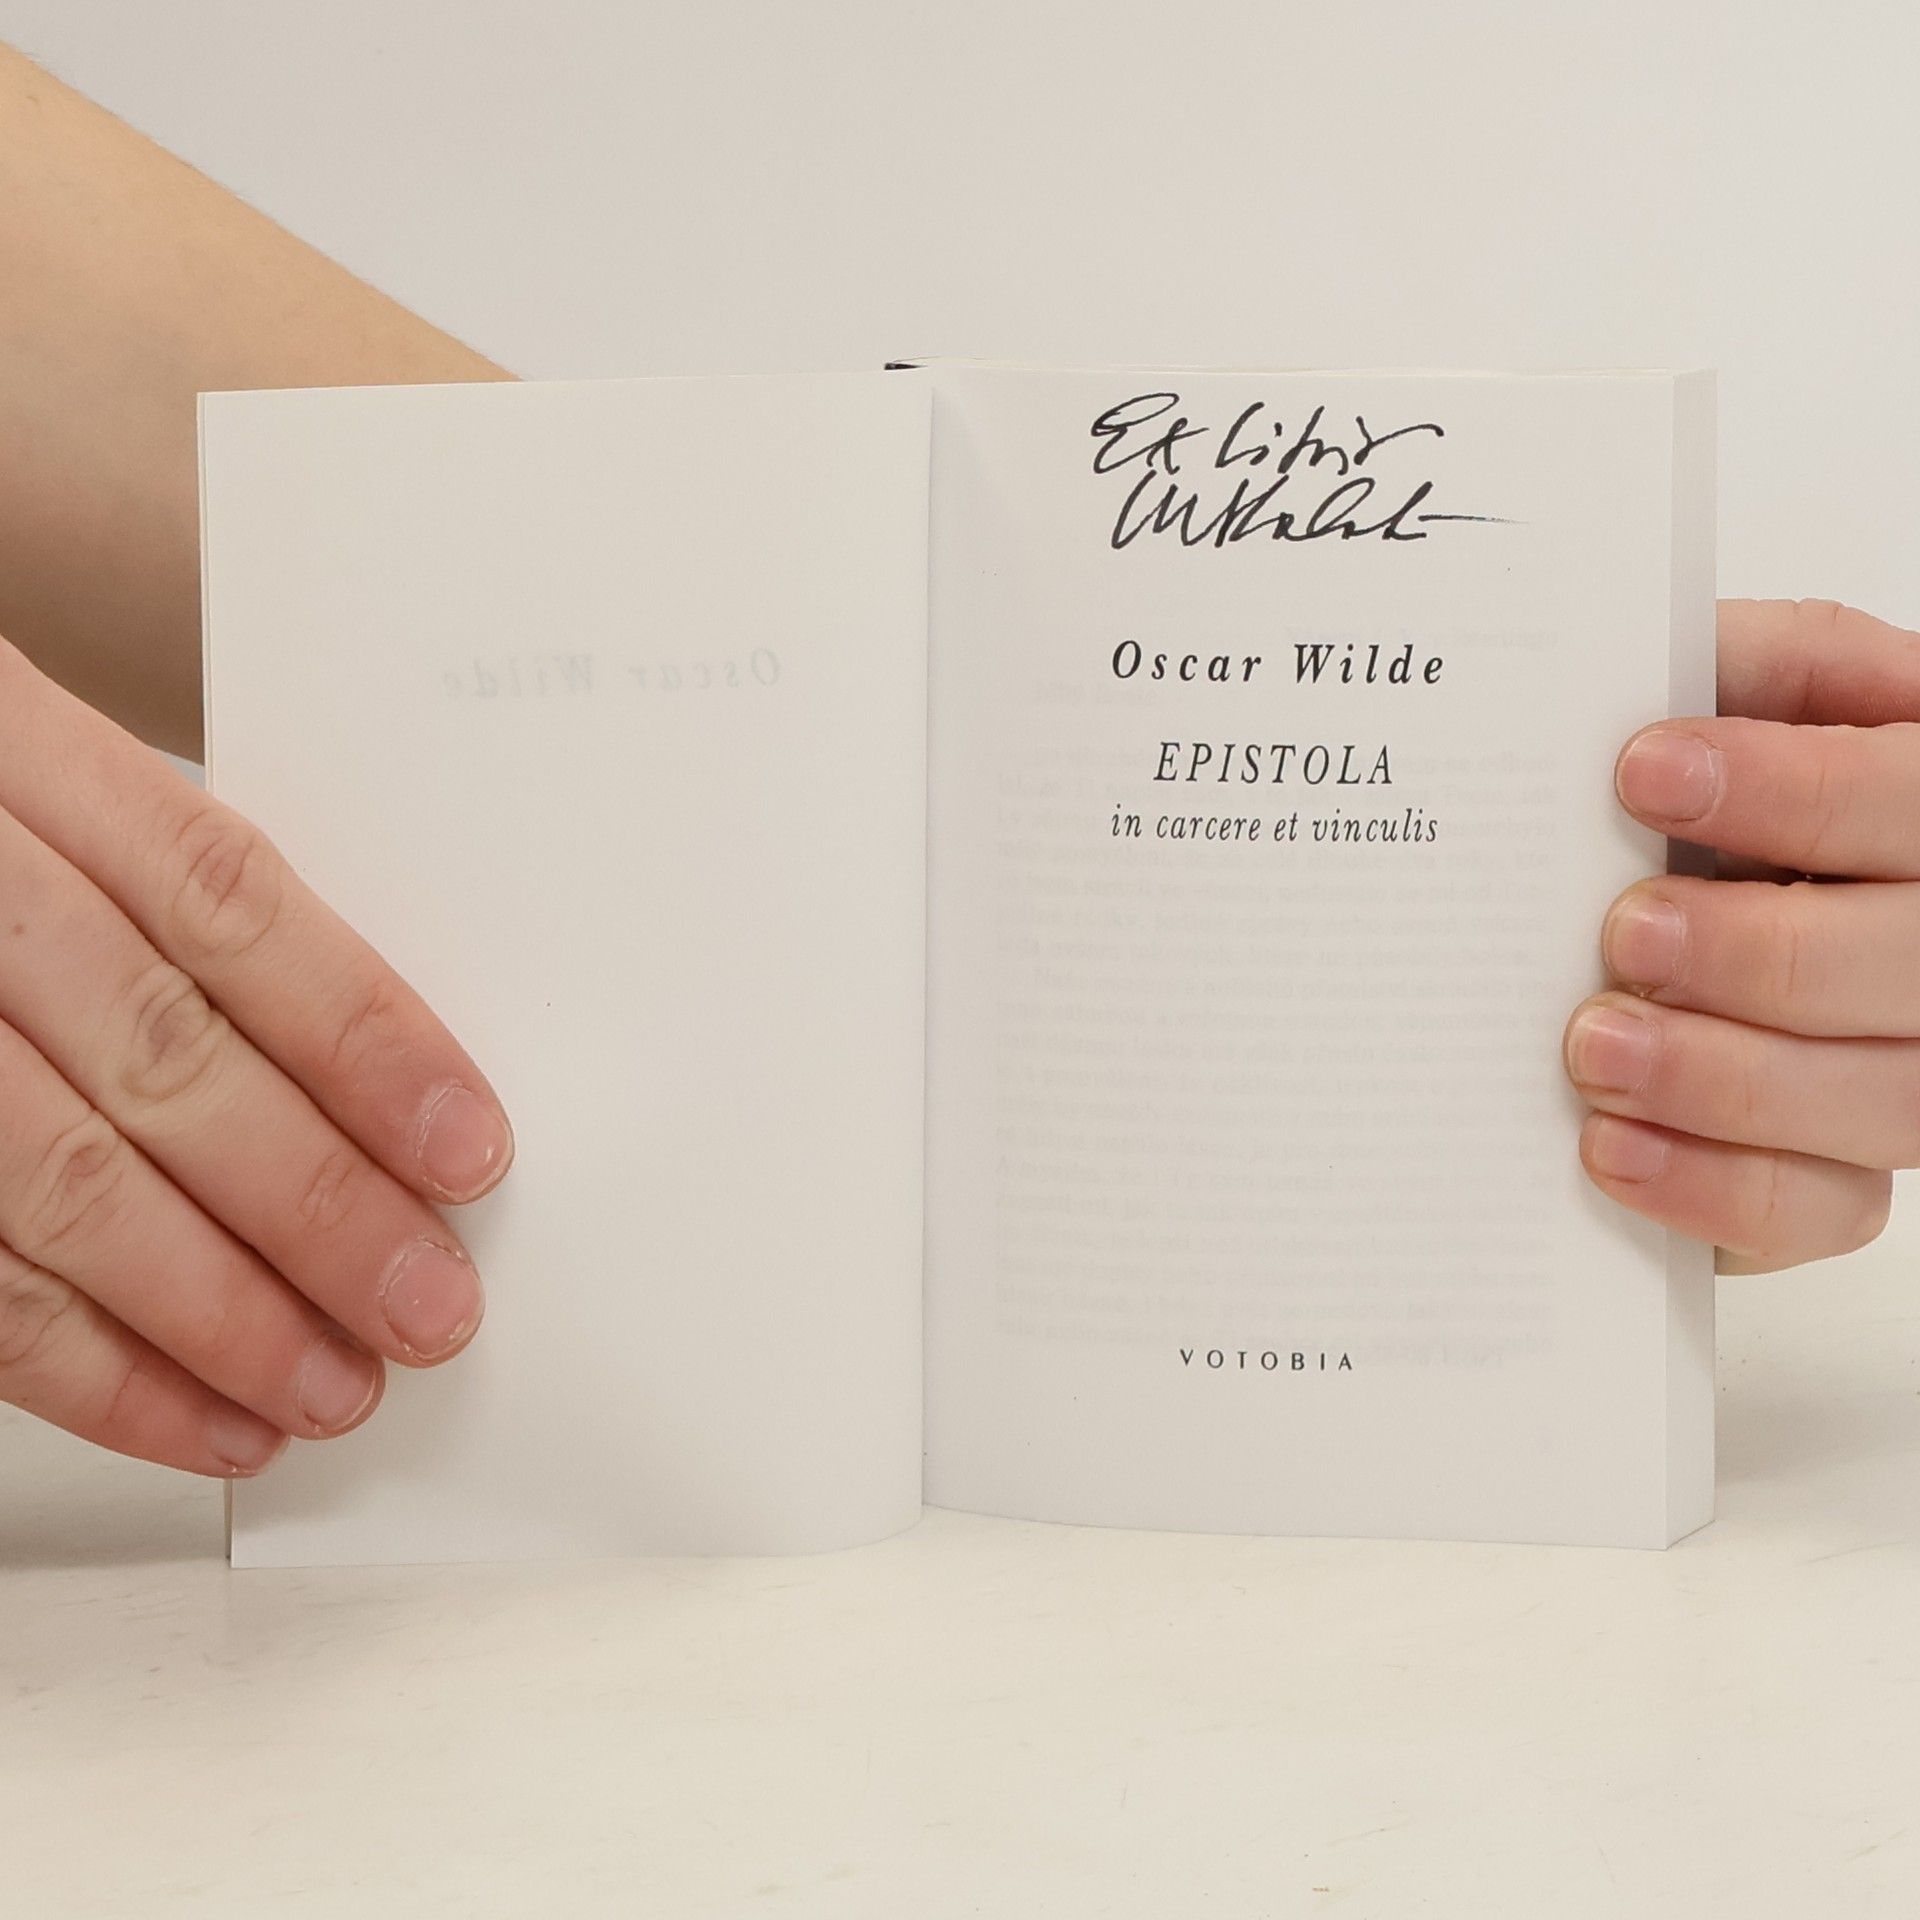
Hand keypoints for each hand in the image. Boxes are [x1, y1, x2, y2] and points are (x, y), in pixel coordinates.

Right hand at [0, 637, 511, 1473]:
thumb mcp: (62, 796)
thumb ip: (194, 917)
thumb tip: (392, 1086)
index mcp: (27, 764)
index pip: (225, 905)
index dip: (360, 1035)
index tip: (467, 1147)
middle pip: (159, 1058)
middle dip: (315, 1203)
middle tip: (427, 1303)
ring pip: (61, 1183)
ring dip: (218, 1312)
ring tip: (332, 1385)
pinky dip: (91, 1368)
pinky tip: (201, 1413)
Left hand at [1565, 598, 1919, 1271]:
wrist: (1668, 901)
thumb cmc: (1703, 792)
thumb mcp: (1724, 695)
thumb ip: (1735, 663)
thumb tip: (1663, 663)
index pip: (1911, 796)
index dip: (1795, 787)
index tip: (1643, 769)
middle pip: (1911, 961)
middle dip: (1761, 950)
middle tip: (1625, 930)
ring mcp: (1908, 1064)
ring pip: (1884, 1097)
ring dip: (1726, 1076)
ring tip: (1592, 1044)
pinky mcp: (1843, 1171)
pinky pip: (1821, 1206)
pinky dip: (1712, 1183)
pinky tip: (1607, 1146)